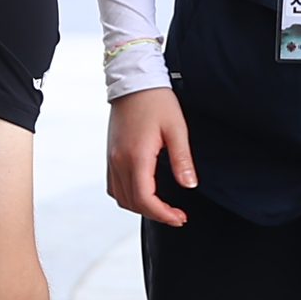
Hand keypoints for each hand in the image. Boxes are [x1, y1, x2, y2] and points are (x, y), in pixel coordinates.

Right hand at [106, 88, 195, 224]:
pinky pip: (114, 186)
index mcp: (136, 156)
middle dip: (155, 214)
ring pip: (121, 197)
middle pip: (133, 203)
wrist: (134, 81)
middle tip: (176, 215)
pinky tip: (143, 193)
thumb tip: (189, 184)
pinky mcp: (110, 155)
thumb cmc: (156, 101)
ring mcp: (112, 158)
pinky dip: (128, 196)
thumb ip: (182, 159)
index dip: (163, 214)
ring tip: (161, 207)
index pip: (145, 199)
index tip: (179, 218)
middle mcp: (120, 161)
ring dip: (140, 207)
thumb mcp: (176, 129)